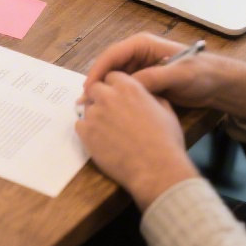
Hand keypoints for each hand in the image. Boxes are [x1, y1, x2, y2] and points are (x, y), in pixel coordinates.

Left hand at [75, 73, 200, 209]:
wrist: (156, 169)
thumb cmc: (166, 141)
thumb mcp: (166, 111)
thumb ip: (151, 97)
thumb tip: (144, 95)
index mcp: (129, 88)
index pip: (112, 76)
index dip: (115, 86)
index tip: (119, 97)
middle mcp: (108, 96)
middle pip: (95, 89)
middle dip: (101, 97)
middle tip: (111, 112)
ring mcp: (94, 114)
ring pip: (87, 107)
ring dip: (95, 114)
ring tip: (109, 130)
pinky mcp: (85, 132)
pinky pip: (80, 124)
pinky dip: (87, 130)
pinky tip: (101, 139)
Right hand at [81, 32, 245, 122]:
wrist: (218, 84)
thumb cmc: (201, 73)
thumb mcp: (179, 74)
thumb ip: (154, 77)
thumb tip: (129, 85)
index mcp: (143, 44)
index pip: (113, 54)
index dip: (98, 71)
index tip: (89, 88)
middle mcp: (137, 54)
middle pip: (109, 66)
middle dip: (96, 83)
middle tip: (85, 102)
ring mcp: (139, 68)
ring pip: (113, 78)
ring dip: (104, 91)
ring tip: (92, 108)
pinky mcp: (143, 82)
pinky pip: (124, 88)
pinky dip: (115, 97)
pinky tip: (109, 109)